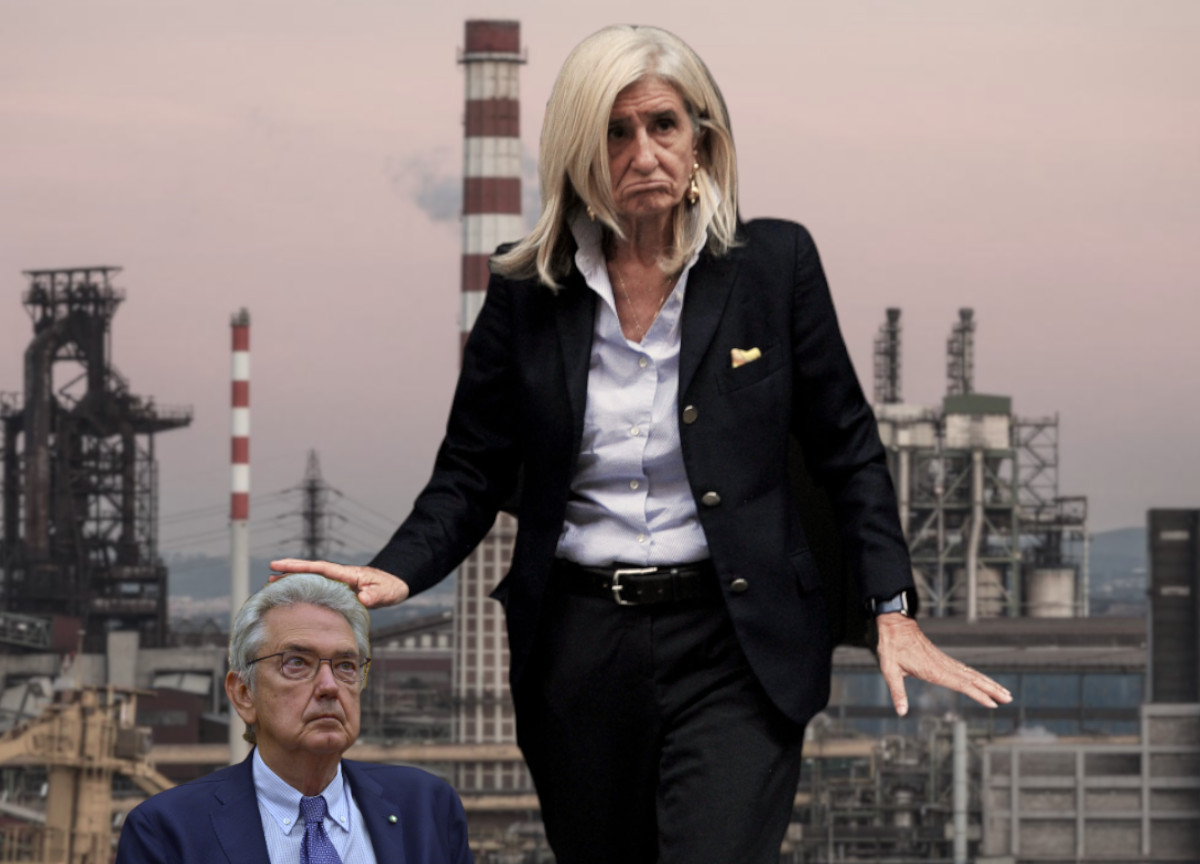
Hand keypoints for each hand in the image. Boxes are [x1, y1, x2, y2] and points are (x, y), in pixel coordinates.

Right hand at [268, 559, 409, 607]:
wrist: (395, 584)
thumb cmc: (390, 587)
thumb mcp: (385, 592)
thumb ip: (374, 595)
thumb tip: (363, 599)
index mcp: (346, 574)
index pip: (318, 568)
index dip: (298, 567)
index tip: (278, 565)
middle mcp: (339, 576)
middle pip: (310, 572)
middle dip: (290, 572)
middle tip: (269, 576)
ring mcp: (338, 582)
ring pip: (312, 580)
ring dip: (295, 581)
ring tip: (274, 585)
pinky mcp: (339, 590)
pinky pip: (318, 588)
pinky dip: (305, 590)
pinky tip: (295, 596)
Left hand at [875, 613, 1012, 715]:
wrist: (895, 625)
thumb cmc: (891, 647)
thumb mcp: (889, 670)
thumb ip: (897, 692)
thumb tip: (901, 712)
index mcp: (934, 670)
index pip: (962, 684)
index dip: (978, 694)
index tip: (992, 703)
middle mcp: (943, 665)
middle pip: (973, 679)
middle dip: (992, 689)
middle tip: (1009, 698)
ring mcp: (944, 661)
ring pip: (971, 673)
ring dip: (989, 683)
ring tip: (1005, 692)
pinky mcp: (942, 658)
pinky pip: (964, 669)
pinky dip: (977, 676)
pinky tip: (984, 681)